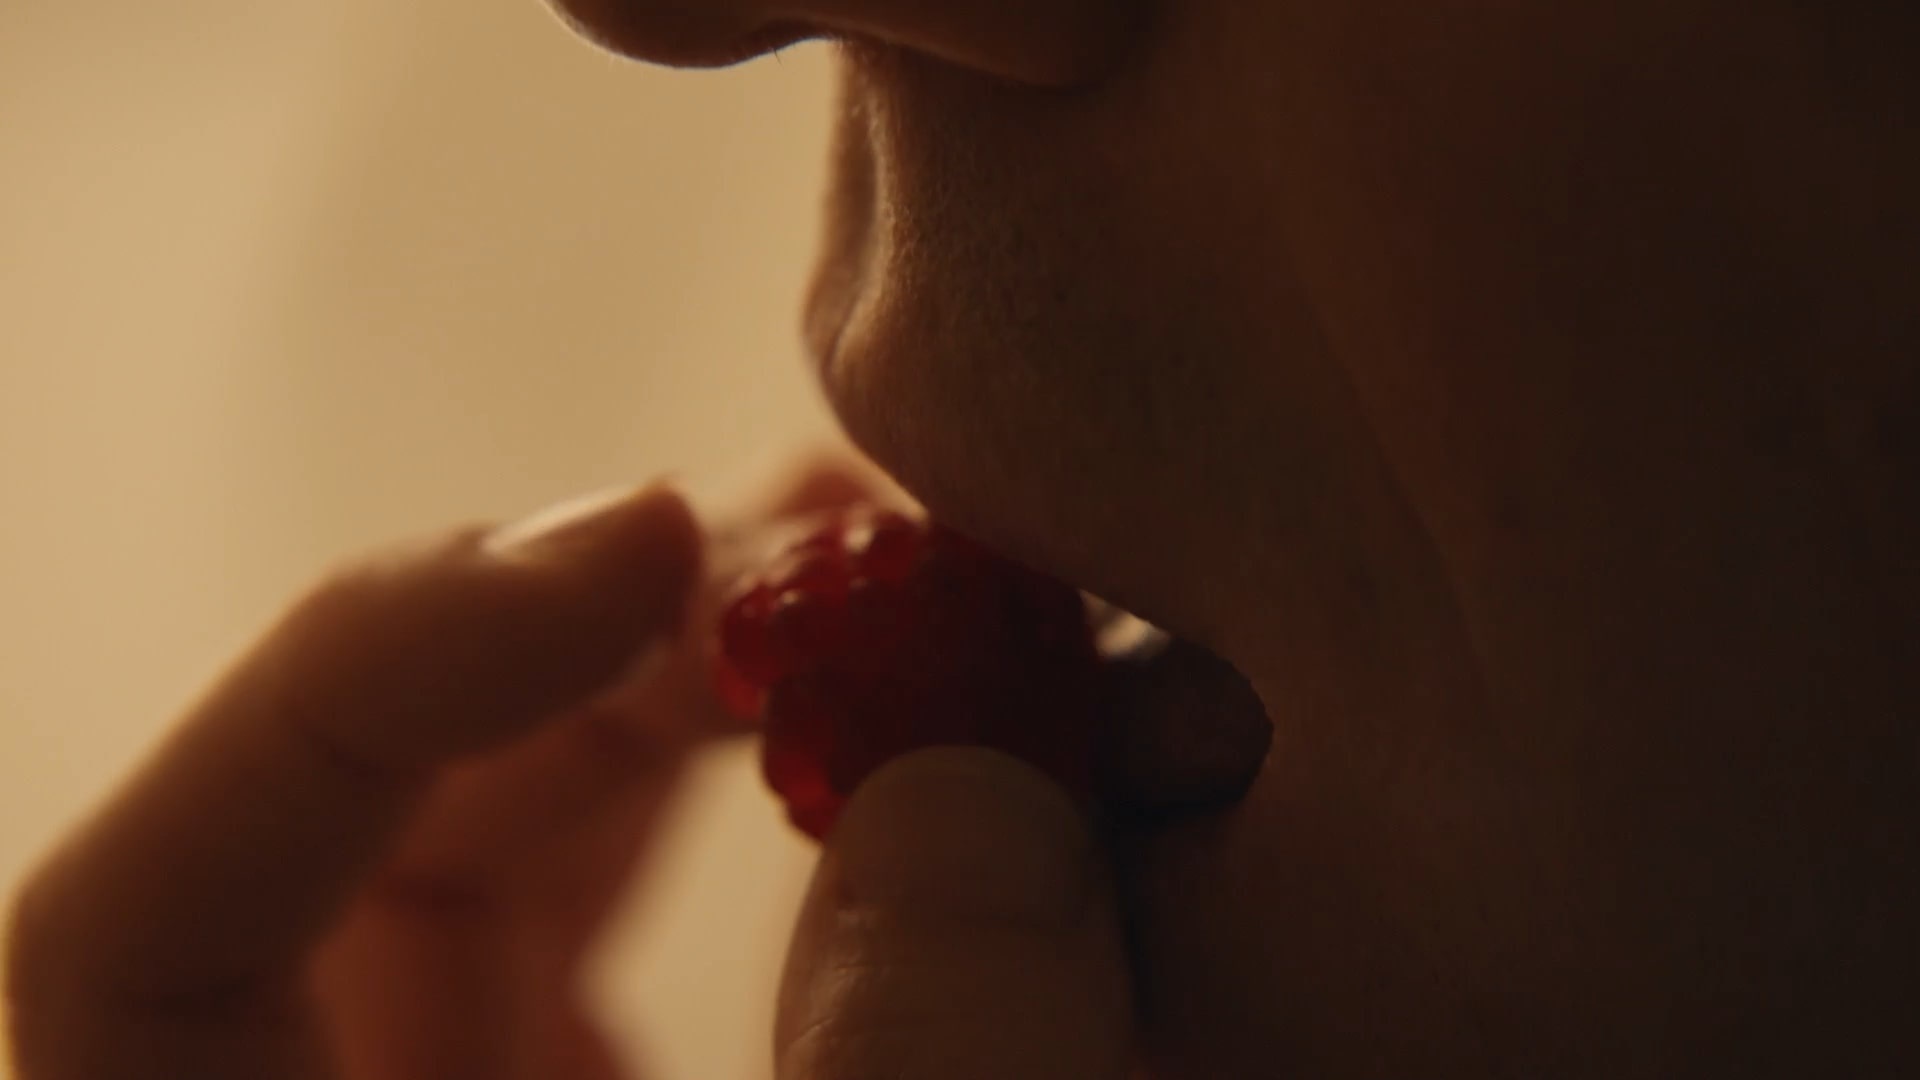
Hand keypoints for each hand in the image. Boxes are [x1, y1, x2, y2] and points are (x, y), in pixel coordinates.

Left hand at [4, 456, 1136, 1079]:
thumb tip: (975, 798)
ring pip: (499, 811)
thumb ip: (903, 1079)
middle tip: (837, 539)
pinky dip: (730, 777)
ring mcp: (426, 1076)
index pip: (137, 925)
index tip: (648, 545)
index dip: (373, 686)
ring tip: (893, 568)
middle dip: (606, 641)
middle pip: (363, 806)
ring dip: (692, 673)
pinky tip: (877, 704)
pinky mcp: (538, 1071)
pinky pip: (588, 877)